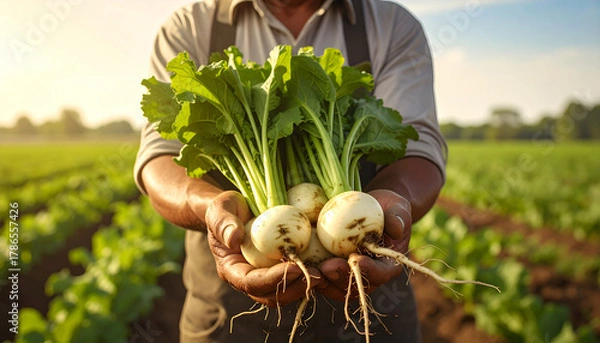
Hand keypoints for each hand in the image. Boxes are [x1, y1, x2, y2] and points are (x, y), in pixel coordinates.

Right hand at [204, 191, 319, 306]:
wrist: (235, 208)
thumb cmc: (225, 208)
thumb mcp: (219, 210)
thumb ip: (223, 223)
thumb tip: (234, 238)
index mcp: (232, 270)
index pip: (252, 283)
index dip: (273, 279)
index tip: (293, 267)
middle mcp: (251, 279)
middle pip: (274, 295)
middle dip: (296, 287)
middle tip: (316, 274)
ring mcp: (267, 276)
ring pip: (289, 291)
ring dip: (308, 284)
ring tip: (327, 271)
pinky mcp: (282, 268)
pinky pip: (298, 277)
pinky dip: (314, 272)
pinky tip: (329, 262)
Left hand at [315, 189, 411, 300]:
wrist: (372, 209)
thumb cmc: (388, 207)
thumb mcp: (397, 207)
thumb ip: (398, 217)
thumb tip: (397, 228)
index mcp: (388, 265)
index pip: (381, 273)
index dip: (369, 270)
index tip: (356, 259)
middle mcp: (369, 275)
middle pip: (356, 285)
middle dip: (341, 278)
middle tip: (328, 267)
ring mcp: (350, 275)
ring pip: (337, 286)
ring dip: (324, 280)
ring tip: (312, 268)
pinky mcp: (333, 269)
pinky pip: (322, 277)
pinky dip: (313, 272)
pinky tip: (301, 263)